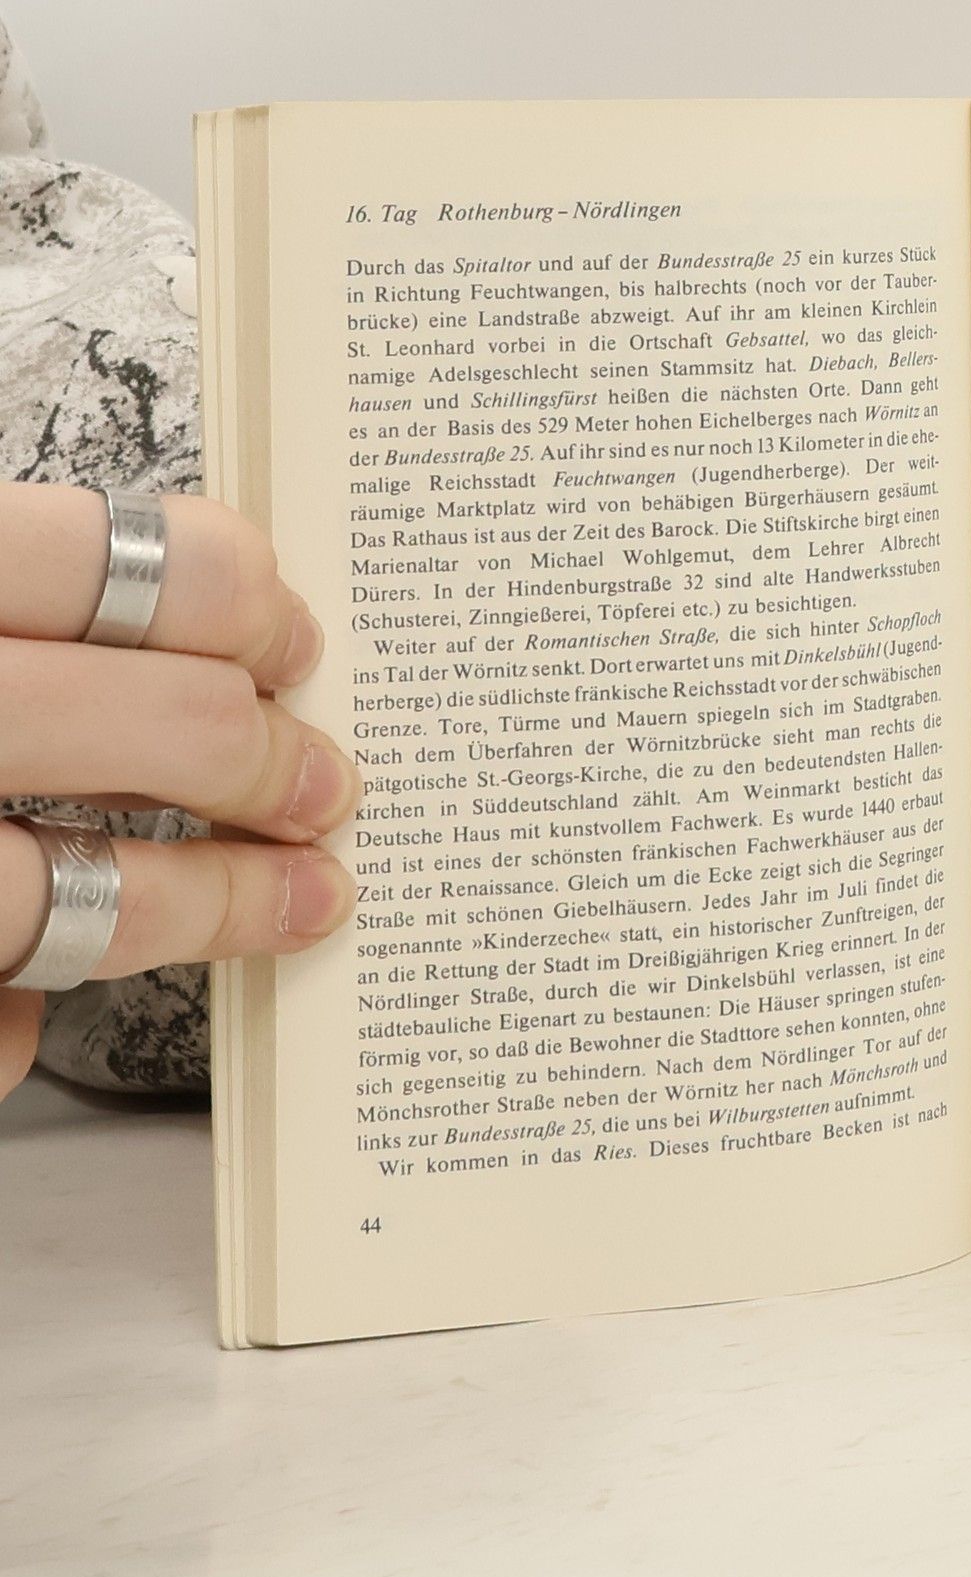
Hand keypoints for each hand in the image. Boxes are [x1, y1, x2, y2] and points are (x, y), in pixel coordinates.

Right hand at [0, 485, 360, 1096]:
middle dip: (275, 761)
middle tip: (331, 786)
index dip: (244, 602)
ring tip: (309, 897)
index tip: (297, 644)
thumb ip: (26, 615)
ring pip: (82, 898)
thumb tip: (218, 619)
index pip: (123, 560)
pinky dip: (15, 1017)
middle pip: (159, 726)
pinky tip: (32, 1004)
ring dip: (220, 904)